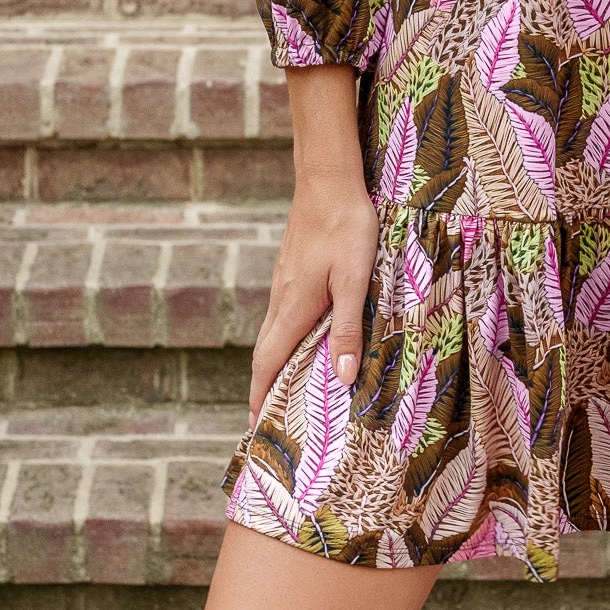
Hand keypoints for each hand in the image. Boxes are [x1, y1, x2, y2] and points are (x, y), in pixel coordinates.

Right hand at [249, 66, 379, 421]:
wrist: (329, 178)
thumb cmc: (346, 227)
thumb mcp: (354, 280)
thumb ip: (348, 330)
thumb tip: (340, 380)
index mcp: (293, 309)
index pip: (267, 366)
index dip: (260, 399)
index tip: (255, 431)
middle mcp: (282, 301)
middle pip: (265, 355)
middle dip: (264, 390)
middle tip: (269, 423)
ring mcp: (285, 284)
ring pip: (274, 335)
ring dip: (275, 366)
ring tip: (287, 392)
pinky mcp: (294, 270)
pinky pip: (284, 317)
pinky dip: (286, 341)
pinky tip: (305, 342)